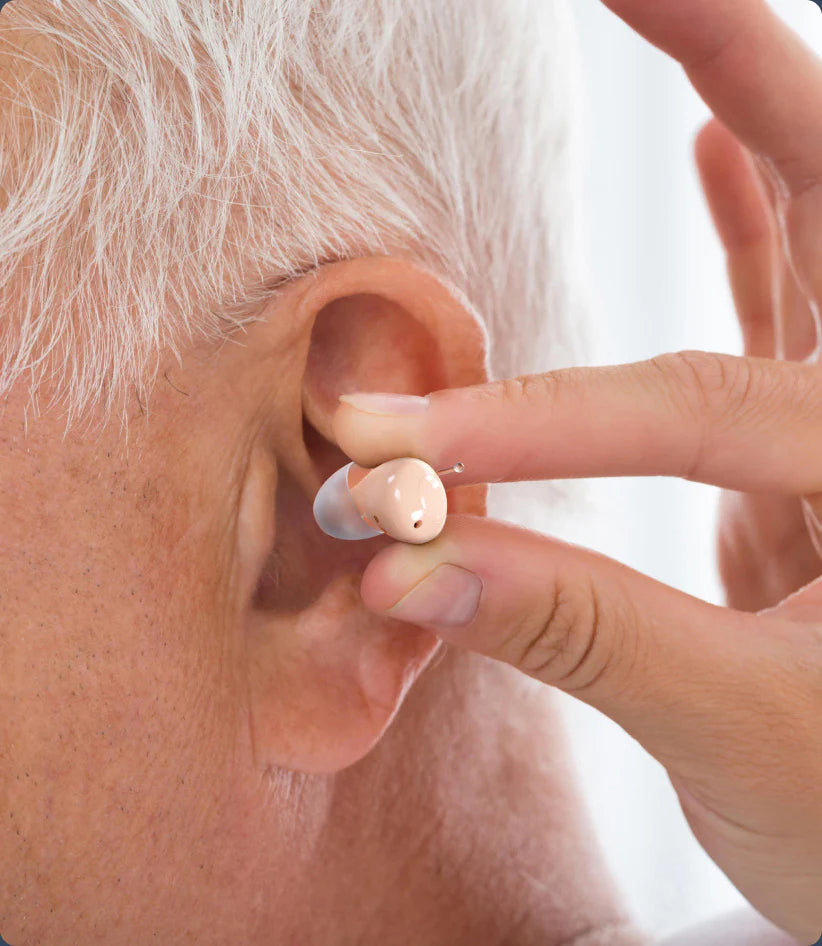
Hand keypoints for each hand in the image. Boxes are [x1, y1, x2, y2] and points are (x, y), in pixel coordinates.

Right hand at [330, 2, 821, 938]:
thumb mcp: (737, 739)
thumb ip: (578, 636)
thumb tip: (408, 576)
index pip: (695, 411)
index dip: (532, 431)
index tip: (399, 460)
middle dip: (742, 85)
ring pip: (811, 244)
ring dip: (745, 124)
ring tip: (670, 18)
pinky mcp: (808, 454)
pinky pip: (780, 309)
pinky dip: (749, 220)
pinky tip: (709, 149)